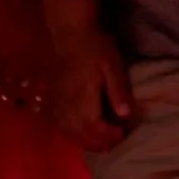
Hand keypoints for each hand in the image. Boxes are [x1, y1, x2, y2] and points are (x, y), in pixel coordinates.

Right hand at [49, 32, 132, 152]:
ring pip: (70, 134)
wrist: (71, 35)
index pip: (94, 127)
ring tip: (102, 143)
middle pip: (81, 135)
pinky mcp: (54, 102)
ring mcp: (58, 105)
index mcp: (82, 97)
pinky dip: (74, 136)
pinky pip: (61, 127)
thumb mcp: (112, 65)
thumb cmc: (95, 48)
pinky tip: (84, 135)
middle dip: (99, 143)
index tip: (122, 133)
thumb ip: (118, 89)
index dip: (108, 136)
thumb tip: (125, 115)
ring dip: (87, 143)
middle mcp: (67, 106)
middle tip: (115, 142)